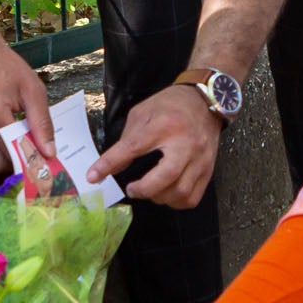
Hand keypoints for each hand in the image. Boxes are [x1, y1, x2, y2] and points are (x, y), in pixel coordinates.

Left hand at [86, 84, 223, 206]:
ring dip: (159, 197)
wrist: (204, 101)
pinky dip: (176, 201)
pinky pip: (192, 197)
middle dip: (144, 189)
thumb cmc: (169, 106)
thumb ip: (126, 141)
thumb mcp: (141, 114)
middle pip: (166, 176)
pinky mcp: (209, 169)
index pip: (133, 148)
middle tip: (131, 189)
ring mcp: (200, 158)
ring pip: (180, 192)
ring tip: (149, 190)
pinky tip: (166, 193)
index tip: (93, 176)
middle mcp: (185, 142)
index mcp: (165, 124)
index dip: (110, 164)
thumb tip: (109, 169)